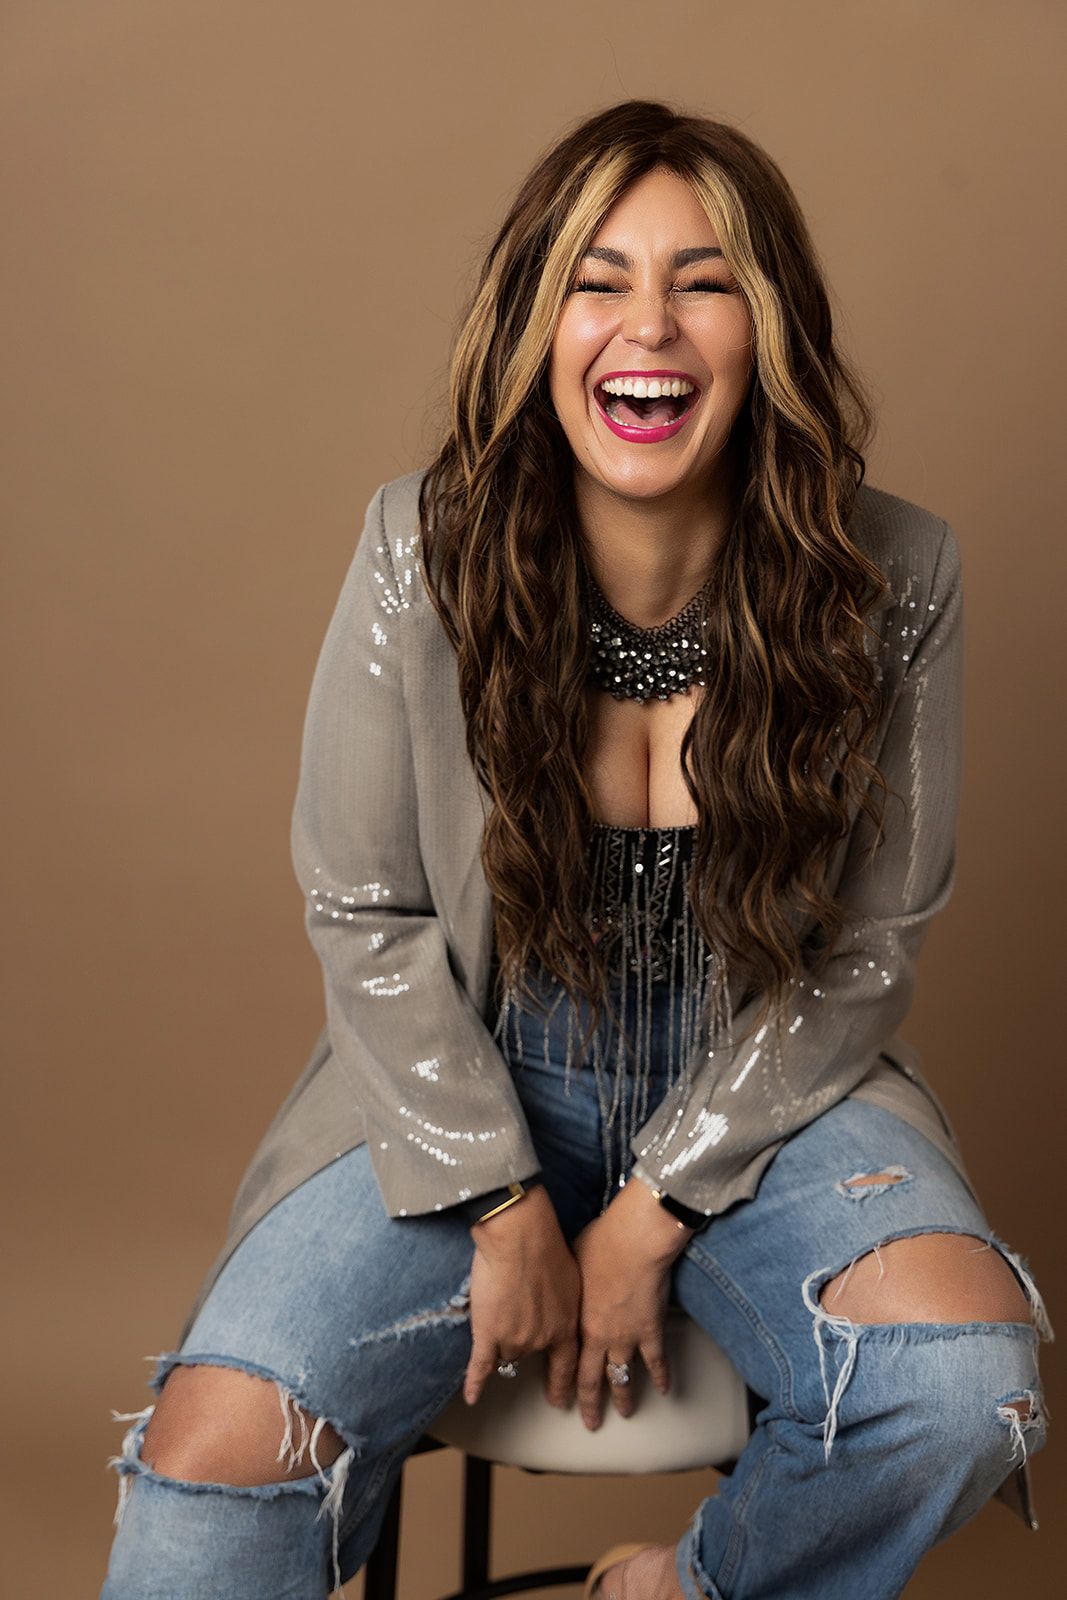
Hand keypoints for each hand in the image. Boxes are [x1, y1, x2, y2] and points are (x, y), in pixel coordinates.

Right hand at [463, 1184, 580, 1408]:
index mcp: (566, 1324)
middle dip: (535, 1369)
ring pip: (505, 1353)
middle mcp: (543, 1339)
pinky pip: (481, 1366)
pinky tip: (471, 1396)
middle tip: (551, 1398)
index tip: (564, 1398)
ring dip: (501, 1343)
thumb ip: (566, 1299)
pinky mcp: (488, 1335)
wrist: (519, 1238)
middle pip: (531, 1357)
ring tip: (496, 1316)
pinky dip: (474, 1383)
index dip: (565, 1383)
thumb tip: (561, 1304)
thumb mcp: (570, 1277)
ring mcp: (515, 1340)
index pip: (568, 1363)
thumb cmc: (546, 1246)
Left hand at [571, 1175, 693, 1429]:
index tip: (558, 1396)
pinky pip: (656, 1362)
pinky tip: (665, 1389)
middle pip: (591, 1380)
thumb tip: (561, 1279)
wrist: (633, 1242)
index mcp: (576, 1322)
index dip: (561, 1381)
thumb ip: (568, 1282)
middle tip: (590, 1422)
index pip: (565, 1360)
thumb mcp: (571, 1262)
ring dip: (624, 1399)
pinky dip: (662, 1377)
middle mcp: (599, 1337)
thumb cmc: (600, 1244)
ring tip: (626, 1413)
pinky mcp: (652, 1331)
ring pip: (623, 1378)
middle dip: (589, 1405)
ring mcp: (627, 1337)